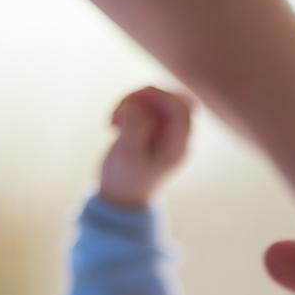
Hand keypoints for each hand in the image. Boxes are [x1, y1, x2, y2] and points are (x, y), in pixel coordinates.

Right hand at [99, 86, 194, 208]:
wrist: (120, 197)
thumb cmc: (125, 180)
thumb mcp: (126, 154)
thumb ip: (134, 126)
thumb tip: (137, 102)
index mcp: (178, 147)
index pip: (182, 110)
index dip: (160, 96)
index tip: (133, 98)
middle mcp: (177, 138)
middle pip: (173, 100)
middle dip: (145, 96)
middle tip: (122, 107)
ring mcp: (165, 133)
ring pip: (156, 101)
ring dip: (132, 102)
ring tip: (113, 120)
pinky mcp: (151, 129)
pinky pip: (144, 107)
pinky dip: (127, 108)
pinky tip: (113, 124)